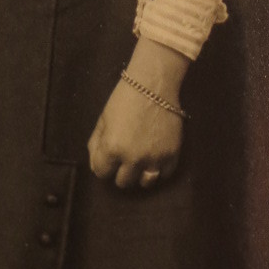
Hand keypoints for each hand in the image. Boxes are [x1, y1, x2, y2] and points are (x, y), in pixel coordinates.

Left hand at [87, 37, 189, 190]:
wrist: (154, 85)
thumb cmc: (124, 99)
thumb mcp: (103, 119)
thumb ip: (96, 144)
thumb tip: (96, 164)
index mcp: (112, 148)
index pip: (101, 173)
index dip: (103, 165)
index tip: (109, 158)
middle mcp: (133, 158)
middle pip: (123, 182)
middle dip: (121, 171)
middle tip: (125, 159)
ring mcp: (154, 158)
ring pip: (145, 183)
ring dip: (140, 174)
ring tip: (141, 162)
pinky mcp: (172, 154)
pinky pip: (165, 174)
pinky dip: (160, 169)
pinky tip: (156, 159)